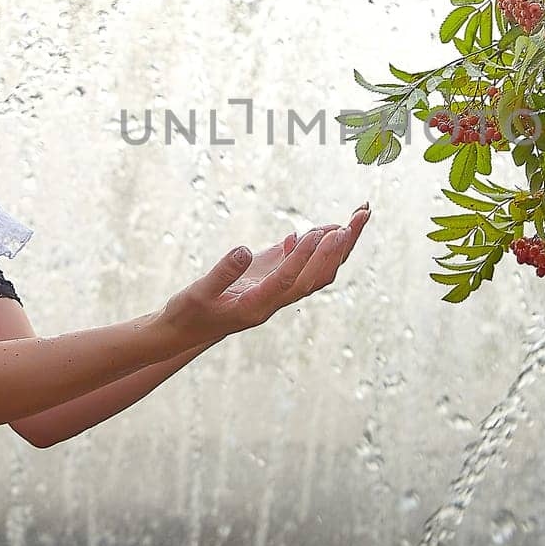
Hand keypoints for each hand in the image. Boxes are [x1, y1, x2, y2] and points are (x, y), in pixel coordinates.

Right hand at [159, 203, 371, 345]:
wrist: (183, 331)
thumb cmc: (188, 314)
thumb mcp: (199, 293)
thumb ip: (222, 273)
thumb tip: (243, 249)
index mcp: (258, 306)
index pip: (289, 280)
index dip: (303, 257)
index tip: (317, 233)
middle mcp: (275, 301)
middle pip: (319, 275)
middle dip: (342, 245)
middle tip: (362, 214)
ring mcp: (275, 292)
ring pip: (316, 271)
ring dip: (337, 245)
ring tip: (355, 216)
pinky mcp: (269, 283)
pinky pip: (298, 267)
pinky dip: (309, 248)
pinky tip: (307, 231)